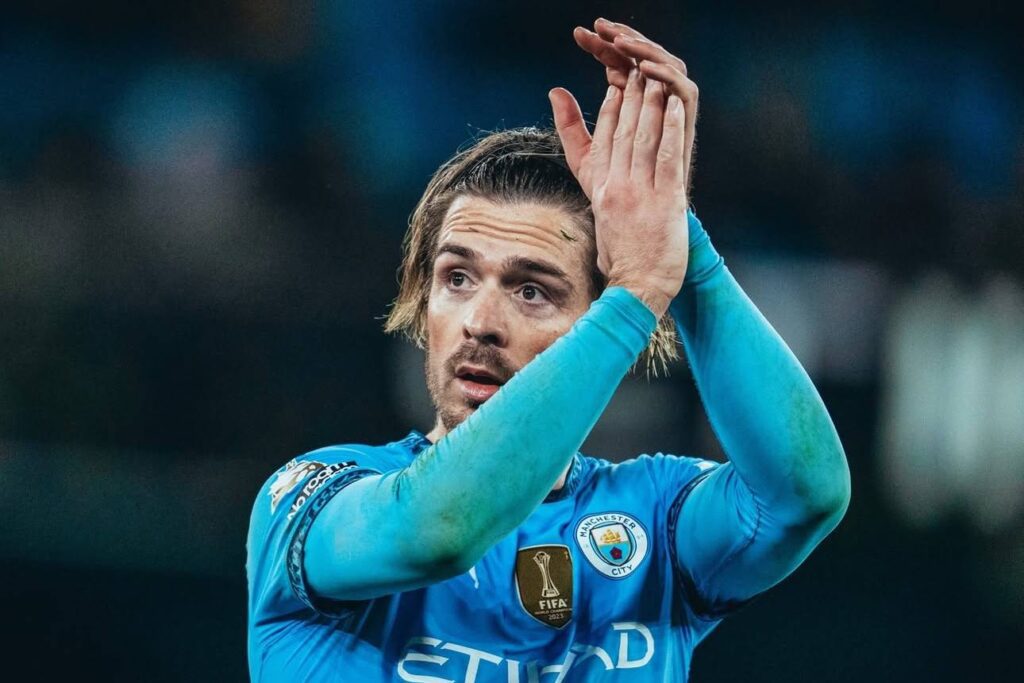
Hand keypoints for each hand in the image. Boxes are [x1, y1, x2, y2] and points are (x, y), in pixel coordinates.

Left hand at [549, 18, 698, 198]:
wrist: (647, 241)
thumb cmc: (621, 200)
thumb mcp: (588, 161)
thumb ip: (572, 127)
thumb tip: (554, 90)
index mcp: (635, 112)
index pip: (619, 69)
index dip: (601, 50)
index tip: (580, 34)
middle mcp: (658, 111)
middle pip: (640, 66)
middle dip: (618, 44)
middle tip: (597, 26)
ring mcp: (675, 120)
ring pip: (666, 71)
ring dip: (643, 52)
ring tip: (619, 39)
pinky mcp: (688, 131)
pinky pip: (684, 94)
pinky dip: (667, 78)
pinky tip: (645, 68)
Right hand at [551, 68, 688, 316]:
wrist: (637, 289)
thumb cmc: (623, 262)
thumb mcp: (602, 225)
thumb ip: (600, 201)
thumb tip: (598, 197)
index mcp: (601, 192)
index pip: (602, 142)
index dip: (608, 110)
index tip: (615, 88)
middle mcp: (616, 188)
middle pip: (621, 133)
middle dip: (629, 97)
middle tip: (636, 69)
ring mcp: (639, 194)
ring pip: (642, 138)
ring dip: (649, 105)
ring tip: (654, 79)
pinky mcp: (665, 202)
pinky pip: (666, 157)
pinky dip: (670, 129)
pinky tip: (674, 108)